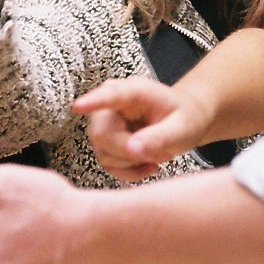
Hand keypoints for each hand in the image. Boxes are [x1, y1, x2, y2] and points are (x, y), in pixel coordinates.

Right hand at [73, 77, 210, 180]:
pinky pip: (107, 164)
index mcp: (134, 91)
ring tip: (157, 154)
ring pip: (104, 154)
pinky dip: (129, 171)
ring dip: (133, 163)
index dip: (93, 101)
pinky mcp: (104, 142)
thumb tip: (132, 150)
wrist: (183, 121)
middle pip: (103, 135)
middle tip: (159, 153)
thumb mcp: (182, 127)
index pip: (111, 95)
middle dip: (130, 153)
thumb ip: (159, 137)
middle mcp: (112, 105)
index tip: (78, 106)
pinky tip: (147, 164)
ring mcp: (104, 124)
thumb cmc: (185, 118)